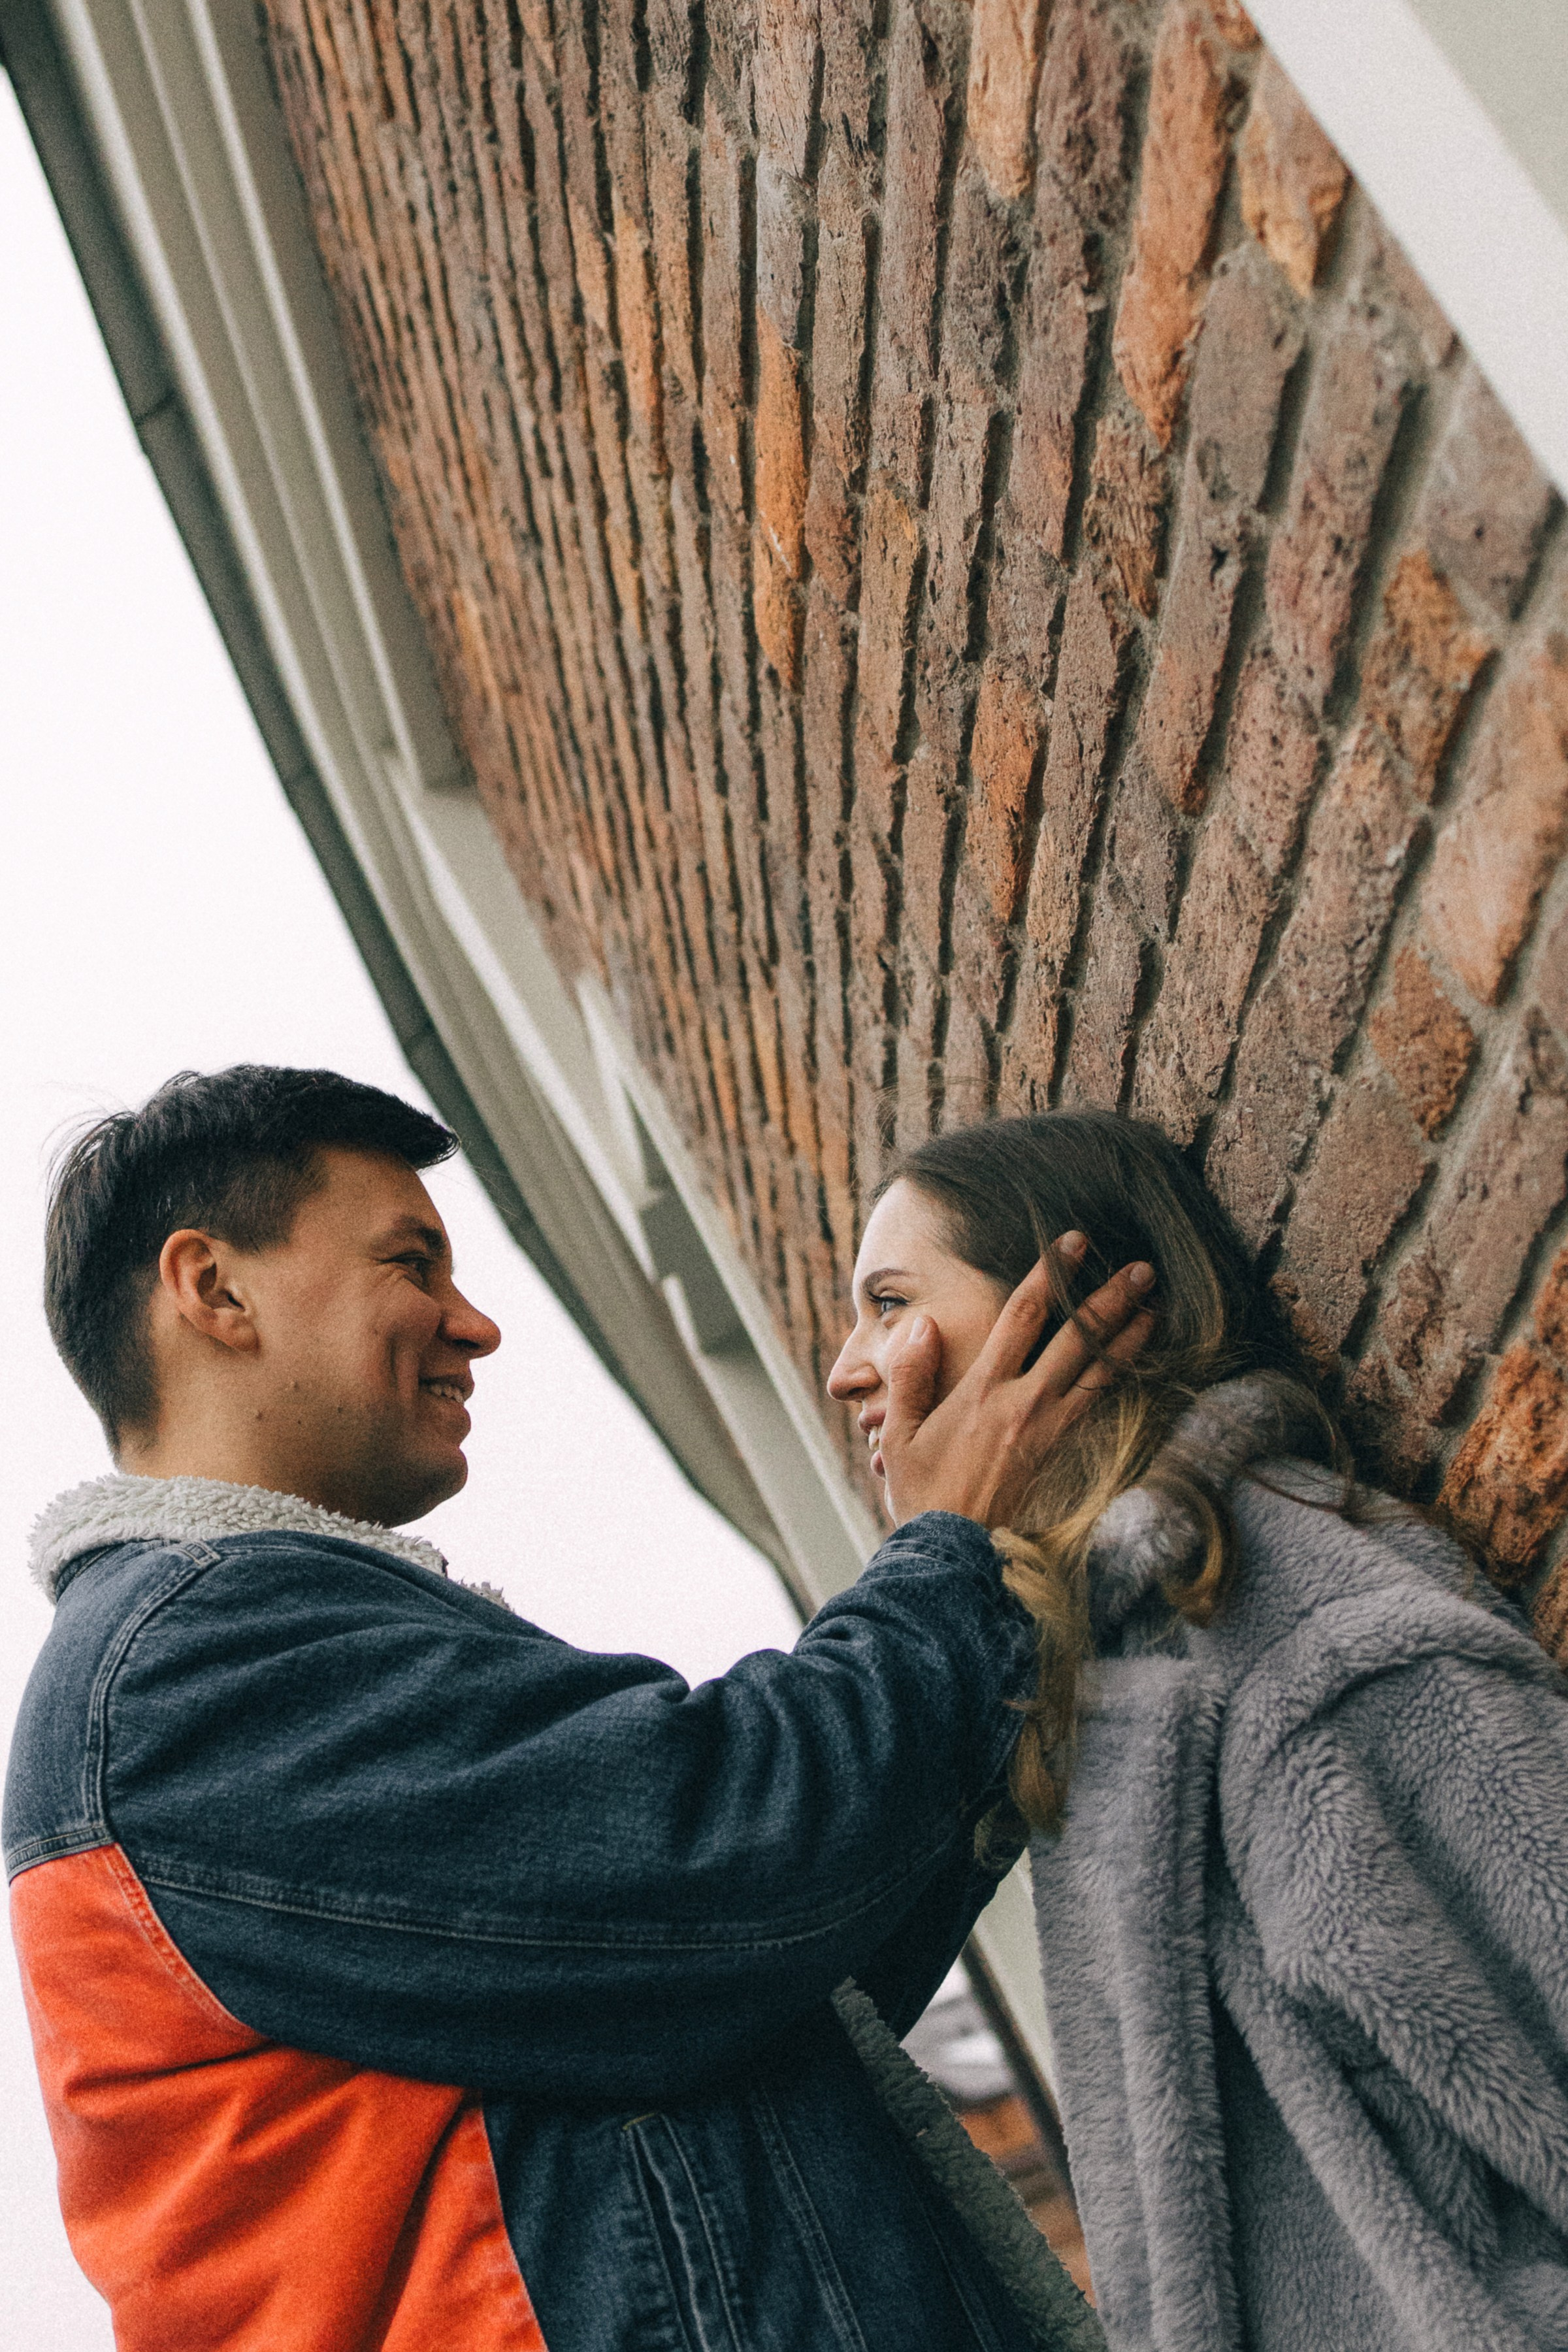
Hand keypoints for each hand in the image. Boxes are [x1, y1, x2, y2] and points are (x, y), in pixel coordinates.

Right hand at [877, 1236, 1155, 1527]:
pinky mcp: (1063, 1455)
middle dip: (1109, 1298)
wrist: (956, 1556)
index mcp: (982, 1391)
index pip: (1021, 1317)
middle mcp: (1024, 1405)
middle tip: (1140, 1267)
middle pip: (1077, 1339)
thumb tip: (922, 1325)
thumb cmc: (922, 1495)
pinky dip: (1122, 1380)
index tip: (1072, 1242)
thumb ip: (911, 1377)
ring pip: (1100, 1373)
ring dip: (1129, 1336)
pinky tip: (1138, 1365)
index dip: (1048, 1274)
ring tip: (1154, 1305)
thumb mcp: (899, 1435)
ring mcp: (1049, 1431)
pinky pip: (1100, 1409)